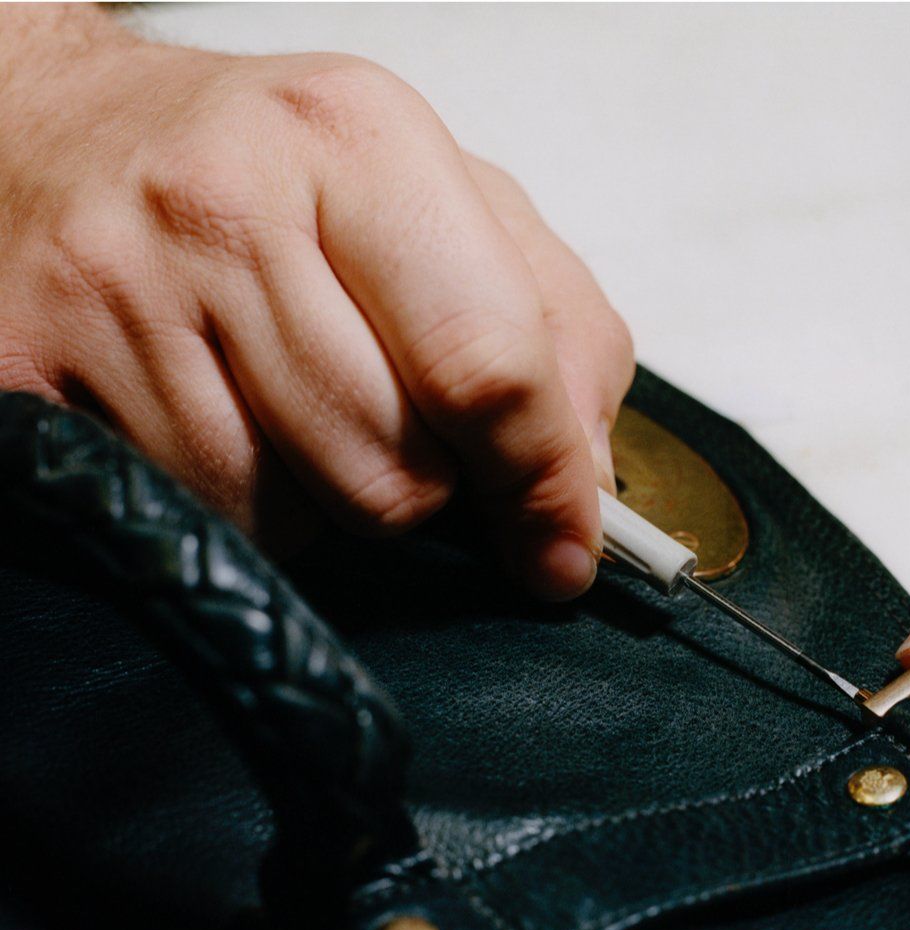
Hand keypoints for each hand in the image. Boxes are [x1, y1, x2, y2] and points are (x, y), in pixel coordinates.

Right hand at [0, 10, 632, 596]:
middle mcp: (225, 204)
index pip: (488, 362)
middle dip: (427, 486)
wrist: (52, 132)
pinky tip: (223, 421)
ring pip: (300, 515)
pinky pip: (208, 519)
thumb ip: (557, 327)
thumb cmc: (273, 177)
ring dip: (328, 498)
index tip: (565, 546)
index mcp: (358, 141)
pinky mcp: (35, 371)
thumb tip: (584, 483)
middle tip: (395, 424)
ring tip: (290, 403)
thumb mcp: (445, 201)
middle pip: (397, 469)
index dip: (545, 483)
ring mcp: (117, 290)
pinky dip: (246, 502)